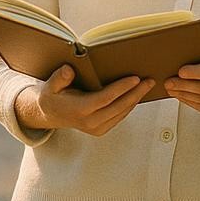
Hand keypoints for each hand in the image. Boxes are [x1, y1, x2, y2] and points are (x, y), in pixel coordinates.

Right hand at [33, 65, 157, 135]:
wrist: (50, 114)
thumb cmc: (52, 96)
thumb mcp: (50, 86)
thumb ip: (59, 78)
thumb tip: (68, 70)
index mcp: (79, 110)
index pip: (105, 98)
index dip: (121, 88)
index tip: (135, 78)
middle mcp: (90, 122)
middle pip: (119, 107)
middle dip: (136, 93)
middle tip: (149, 80)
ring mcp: (96, 128)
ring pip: (122, 113)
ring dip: (136, 99)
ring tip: (147, 85)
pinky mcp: (101, 129)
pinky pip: (119, 117)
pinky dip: (129, 105)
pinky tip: (136, 95)